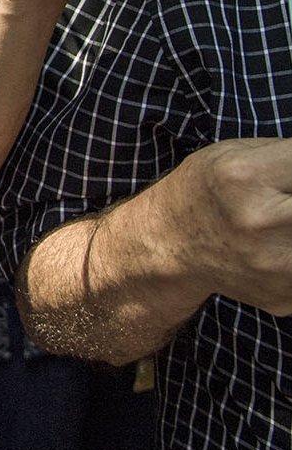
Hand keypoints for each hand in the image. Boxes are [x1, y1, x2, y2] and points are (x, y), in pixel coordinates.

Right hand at [154, 138, 291, 317]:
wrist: (169, 243)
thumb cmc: (206, 188)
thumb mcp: (238, 153)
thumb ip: (290, 156)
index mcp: (246, 176)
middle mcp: (260, 221)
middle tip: (289, 198)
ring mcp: (275, 265)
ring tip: (284, 219)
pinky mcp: (285, 296)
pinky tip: (283, 244)